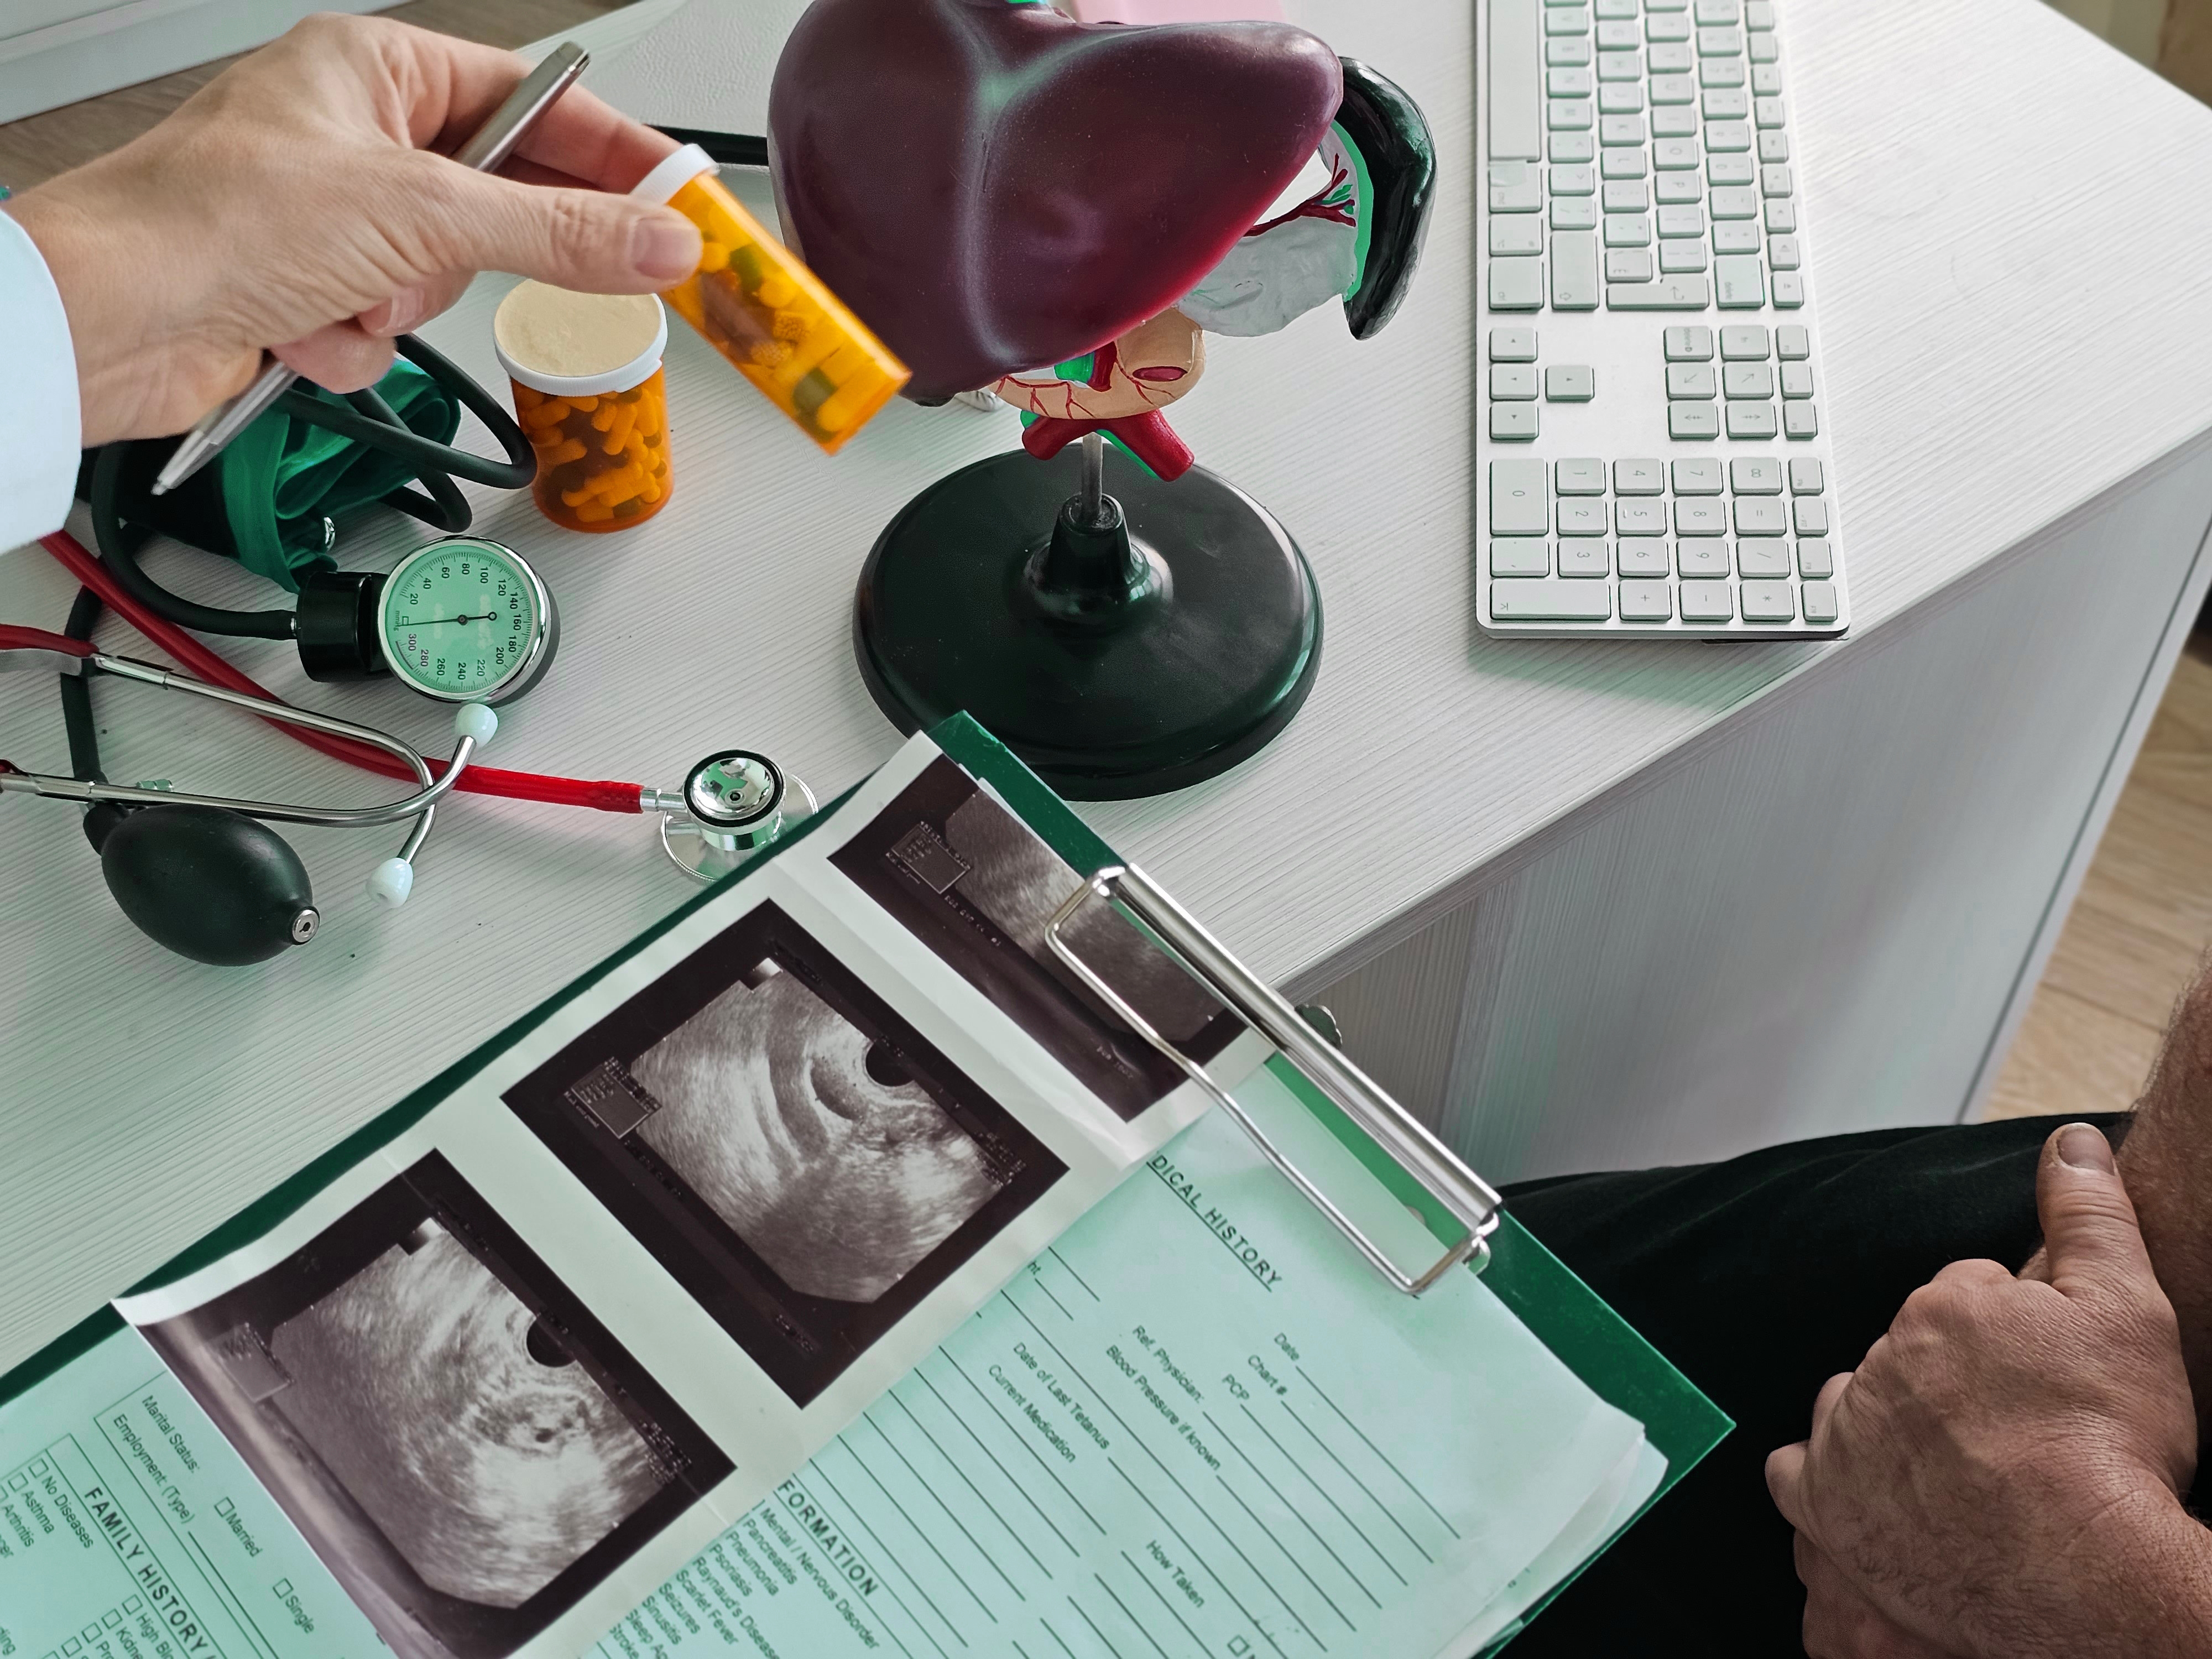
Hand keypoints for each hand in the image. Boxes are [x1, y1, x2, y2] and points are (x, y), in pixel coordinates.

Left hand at [0, 13, 700, 444]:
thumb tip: (658, 239)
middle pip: (495, 203)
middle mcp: (353, 136)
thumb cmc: (210, 222)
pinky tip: (301, 325)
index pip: (531, 102)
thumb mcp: (419, 214)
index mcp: (374, 72)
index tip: (675, 199)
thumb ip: (558, 233)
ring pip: (442, 279)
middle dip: (463, 254)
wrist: (107, 320)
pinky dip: (355, 342)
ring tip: (341, 293)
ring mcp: (331, 219)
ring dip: (398, 306)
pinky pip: (389, 329)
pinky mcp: (309, 292)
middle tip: (465, 265)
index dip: (609, 154)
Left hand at [1767, 1123, 2209, 1658]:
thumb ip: (2090, 1215)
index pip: (1964, 1301)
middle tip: (2011, 1432)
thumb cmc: (2111, 1446)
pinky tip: (1871, 1495)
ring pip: (1856, 1408)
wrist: (2085, 1568)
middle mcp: (1879, 1361)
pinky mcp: (1825, 1506)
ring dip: (1891, 1427)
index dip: (2010, 1339)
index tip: (2043, 1377)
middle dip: (1952, 1382)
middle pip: (1911, 1355)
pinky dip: (1828, 1482)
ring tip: (1955, 1468)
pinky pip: (1798, 1476)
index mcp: (1940, 1307)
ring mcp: (1845, 1435)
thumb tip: (2070, 1141)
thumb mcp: (2127, 1308)